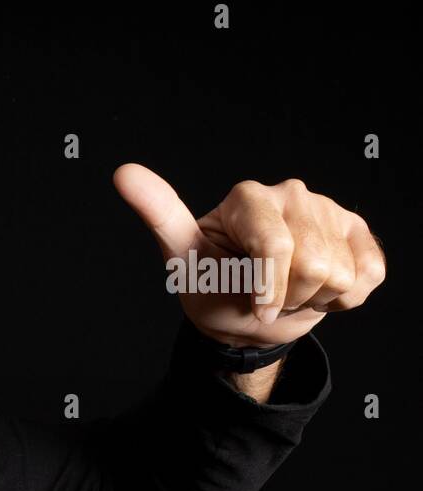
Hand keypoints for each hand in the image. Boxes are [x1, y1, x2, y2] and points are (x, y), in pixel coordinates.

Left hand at [114, 163, 385, 346]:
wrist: (247, 317)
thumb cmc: (212, 286)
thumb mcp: (180, 258)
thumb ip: (159, 214)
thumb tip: (123, 172)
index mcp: (248, 197)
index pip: (276, 248)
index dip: (267, 289)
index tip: (251, 303)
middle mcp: (291, 194)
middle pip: (312, 265)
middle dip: (286, 296)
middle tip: (263, 295)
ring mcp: (328, 211)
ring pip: (340, 274)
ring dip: (312, 298)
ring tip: (287, 290)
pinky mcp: (358, 232)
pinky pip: (367, 275)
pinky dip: (343, 296)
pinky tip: (317, 287)